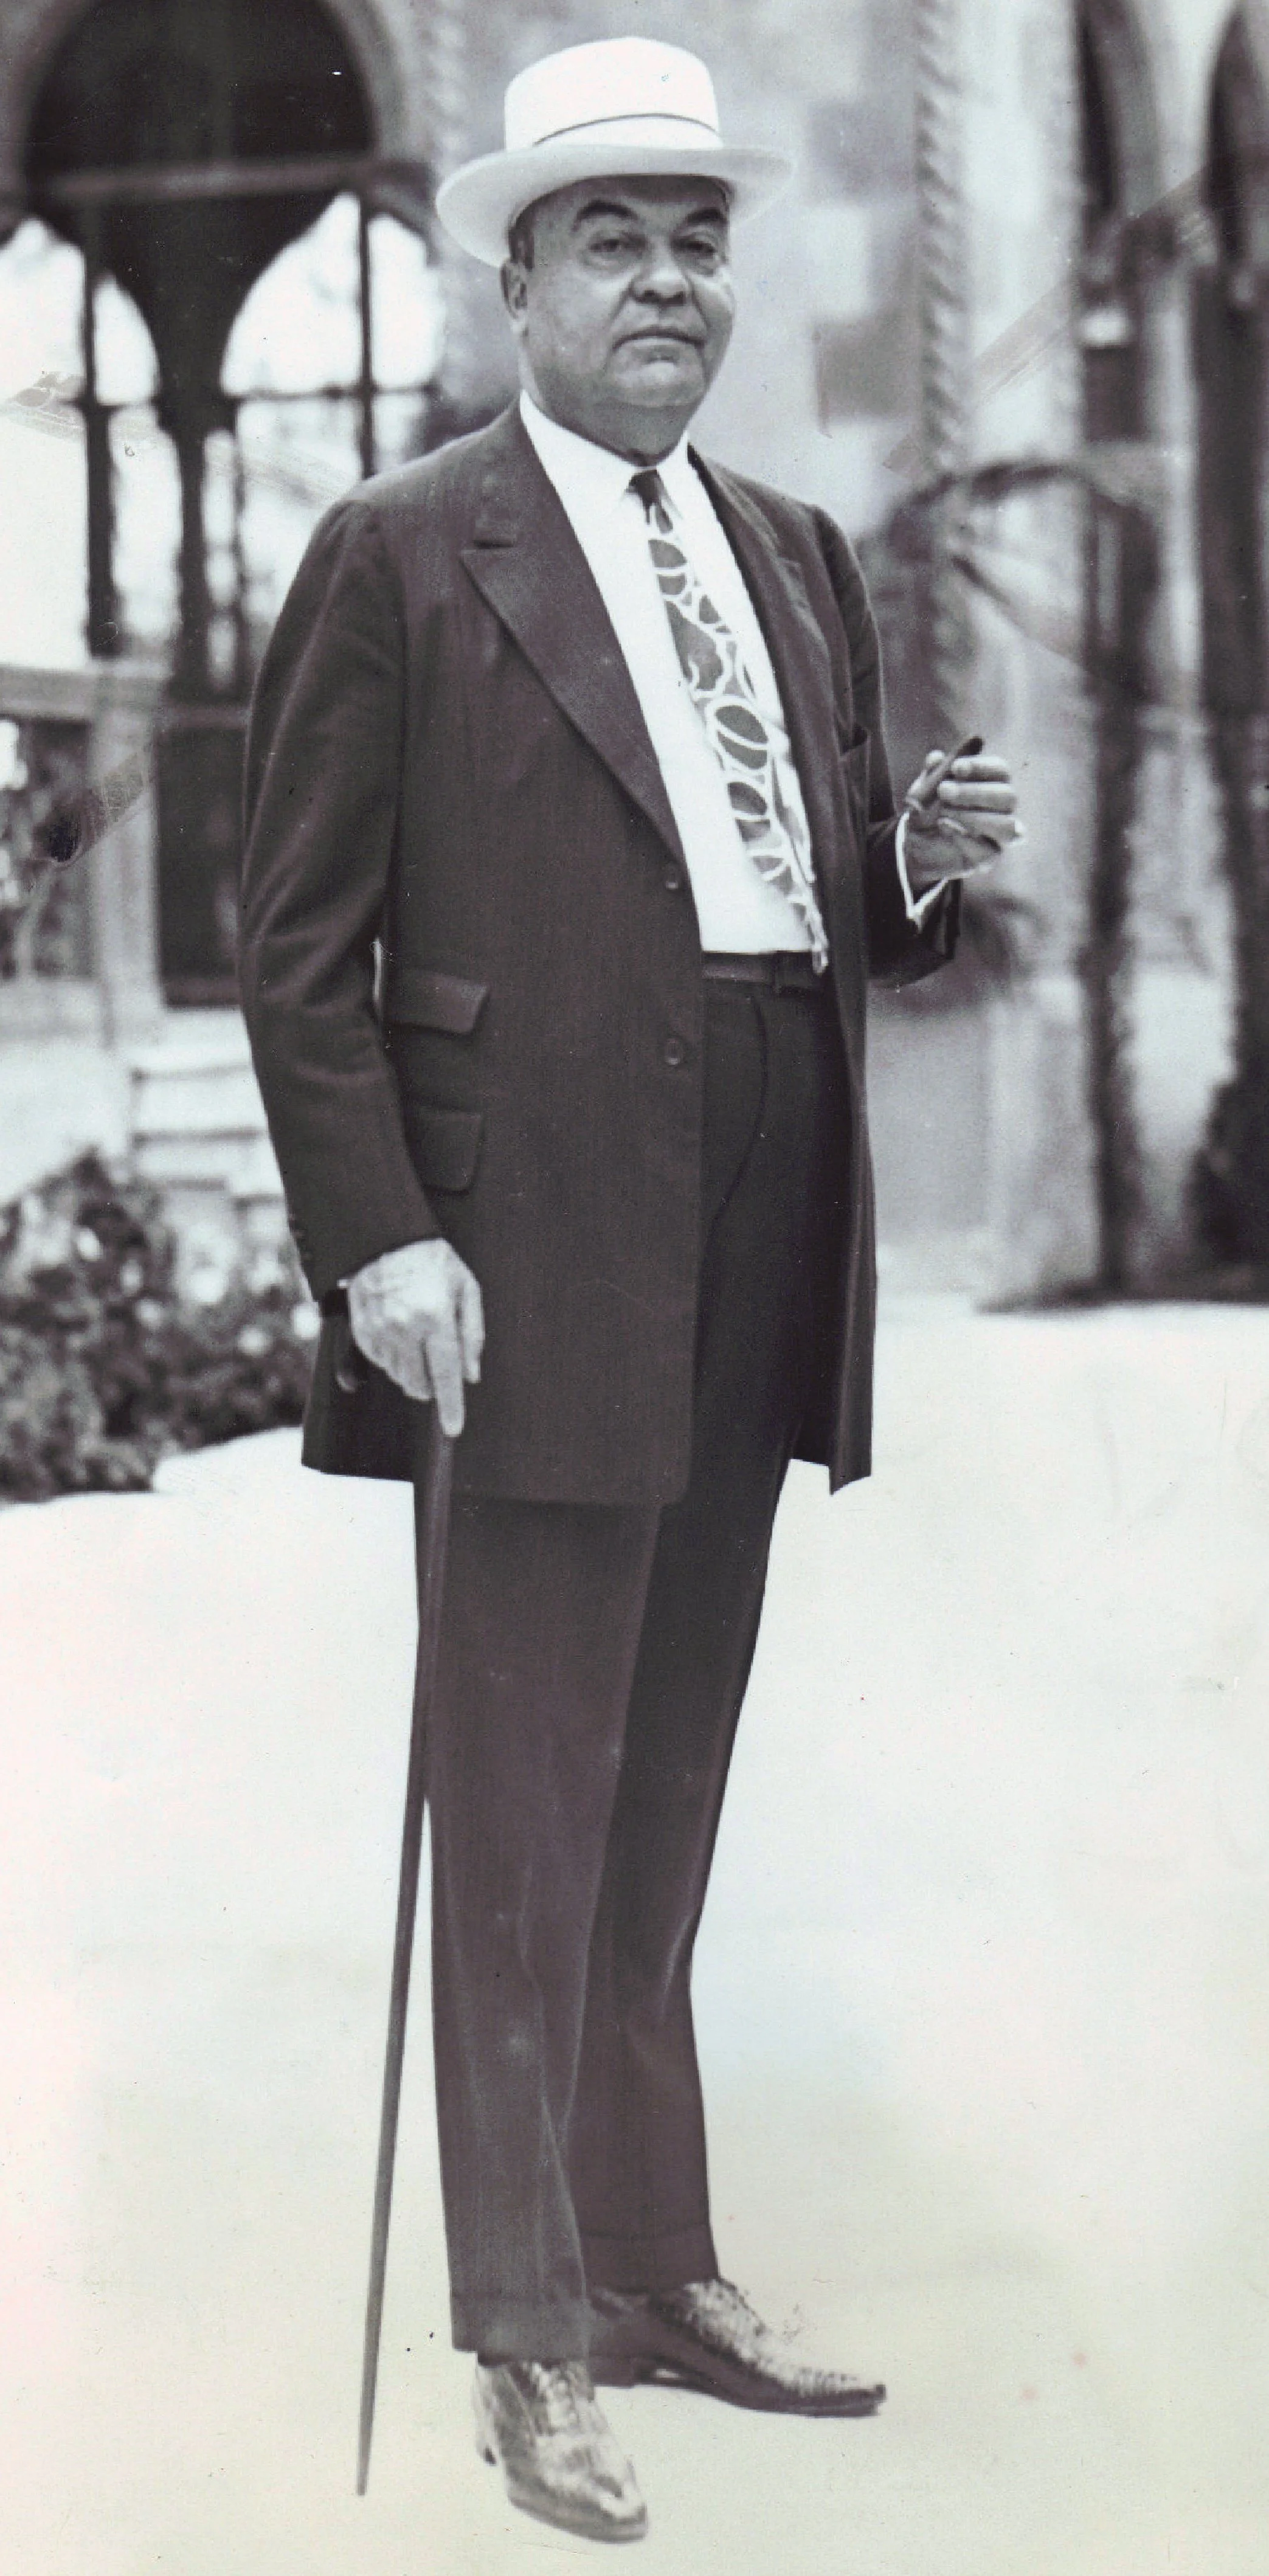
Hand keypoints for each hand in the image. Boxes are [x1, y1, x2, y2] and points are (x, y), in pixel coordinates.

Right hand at [347, 1237, 483, 1437]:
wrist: (385, 1238)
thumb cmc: (433, 1261)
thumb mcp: (467, 1288)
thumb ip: (472, 1334)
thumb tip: (471, 1375)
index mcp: (435, 1318)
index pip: (445, 1376)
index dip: (451, 1406)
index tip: (453, 1428)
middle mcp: (405, 1328)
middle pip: (419, 1384)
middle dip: (433, 1387)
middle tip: (439, 1367)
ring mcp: (379, 1330)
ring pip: (398, 1376)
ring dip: (413, 1373)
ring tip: (419, 1341)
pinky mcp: (362, 1330)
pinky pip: (380, 1363)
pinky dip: (394, 1359)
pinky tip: (401, 1336)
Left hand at [903, 748, 1021, 892]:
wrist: (917, 844)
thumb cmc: (929, 811)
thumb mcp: (924, 790)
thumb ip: (931, 774)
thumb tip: (935, 759)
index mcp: (993, 785)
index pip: (1001, 771)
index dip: (982, 767)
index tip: (956, 767)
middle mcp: (1003, 809)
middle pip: (1008, 797)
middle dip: (975, 792)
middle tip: (944, 791)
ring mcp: (999, 836)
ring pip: (1006, 826)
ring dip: (973, 817)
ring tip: (943, 813)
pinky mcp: (989, 858)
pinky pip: (988, 851)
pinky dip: (963, 839)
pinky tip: (943, 828)